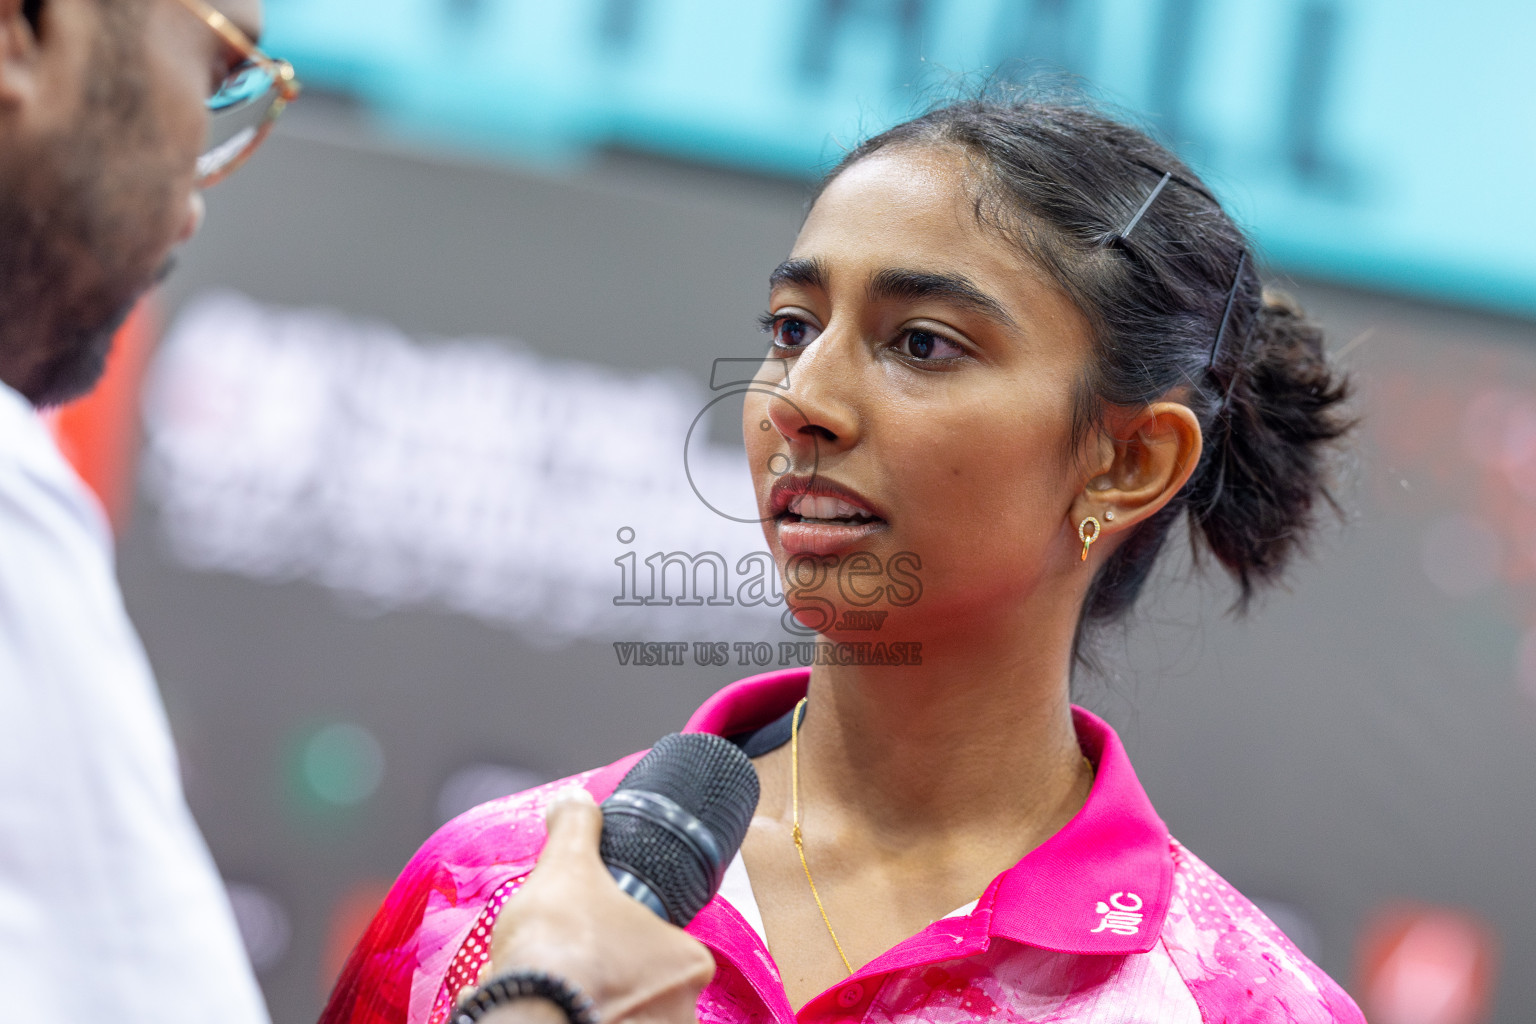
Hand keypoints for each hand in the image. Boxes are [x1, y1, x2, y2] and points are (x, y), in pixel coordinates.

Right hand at [477, 788, 715, 1023]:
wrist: (521, 1014)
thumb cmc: (557, 947)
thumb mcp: (568, 866)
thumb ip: (577, 829)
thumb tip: (575, 803)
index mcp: (688, 963)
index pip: (660, 940)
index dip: (618, 930)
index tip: (587, 930)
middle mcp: (680, 1011)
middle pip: (632, 979)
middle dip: (593, 968)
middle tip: (558, 956)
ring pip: (608, 1008)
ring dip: (573, 995)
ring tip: (537, 982)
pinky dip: (556, 1016)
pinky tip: (531, 1005)